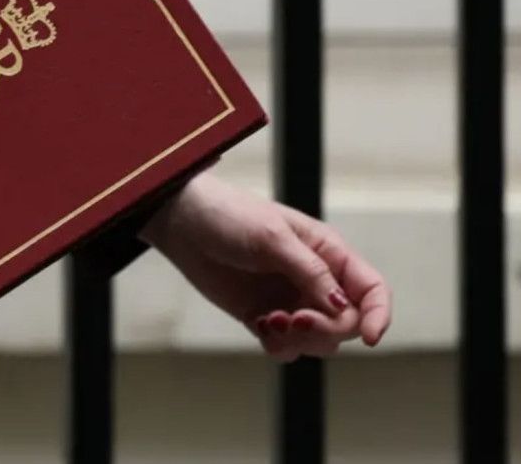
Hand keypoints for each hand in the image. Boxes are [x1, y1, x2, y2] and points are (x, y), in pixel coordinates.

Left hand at [139, 172, 391, 361]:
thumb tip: (343, 306)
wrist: (185, 225)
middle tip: (294, 320)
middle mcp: (316, 281)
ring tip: (268, 321)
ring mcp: (290, 301)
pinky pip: (286, 347)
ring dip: (300, 340)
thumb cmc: (231, 217)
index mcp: (329, 253)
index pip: (372, 290)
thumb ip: (310, 271)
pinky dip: (278, 345)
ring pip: (319, 341)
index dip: (379, 315)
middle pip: (347, 323)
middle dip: (326, 329)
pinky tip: (258, 324)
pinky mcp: (264, 316)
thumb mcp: (274, 238)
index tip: (371, 338)